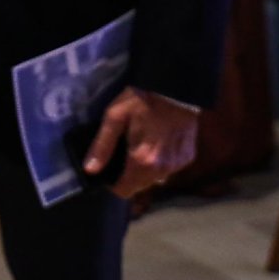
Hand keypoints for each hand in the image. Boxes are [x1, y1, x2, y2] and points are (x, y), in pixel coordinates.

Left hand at [83, 86, 198, 198]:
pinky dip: (160, 161)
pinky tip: (157, 143)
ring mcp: (177, 165)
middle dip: (128, 175)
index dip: (113, 183)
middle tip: (123, 152)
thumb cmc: (141, 100)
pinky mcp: (187, 158)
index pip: (124, 191)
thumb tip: (90, 170)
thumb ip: (102, 146)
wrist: (177, 89)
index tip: (108, 169)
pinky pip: (169, 169)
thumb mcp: (115, 117)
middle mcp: (162, 170)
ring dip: (145, 169)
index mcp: (142, 162)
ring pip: (155, 179)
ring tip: (140, 146)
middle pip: (139, 186)